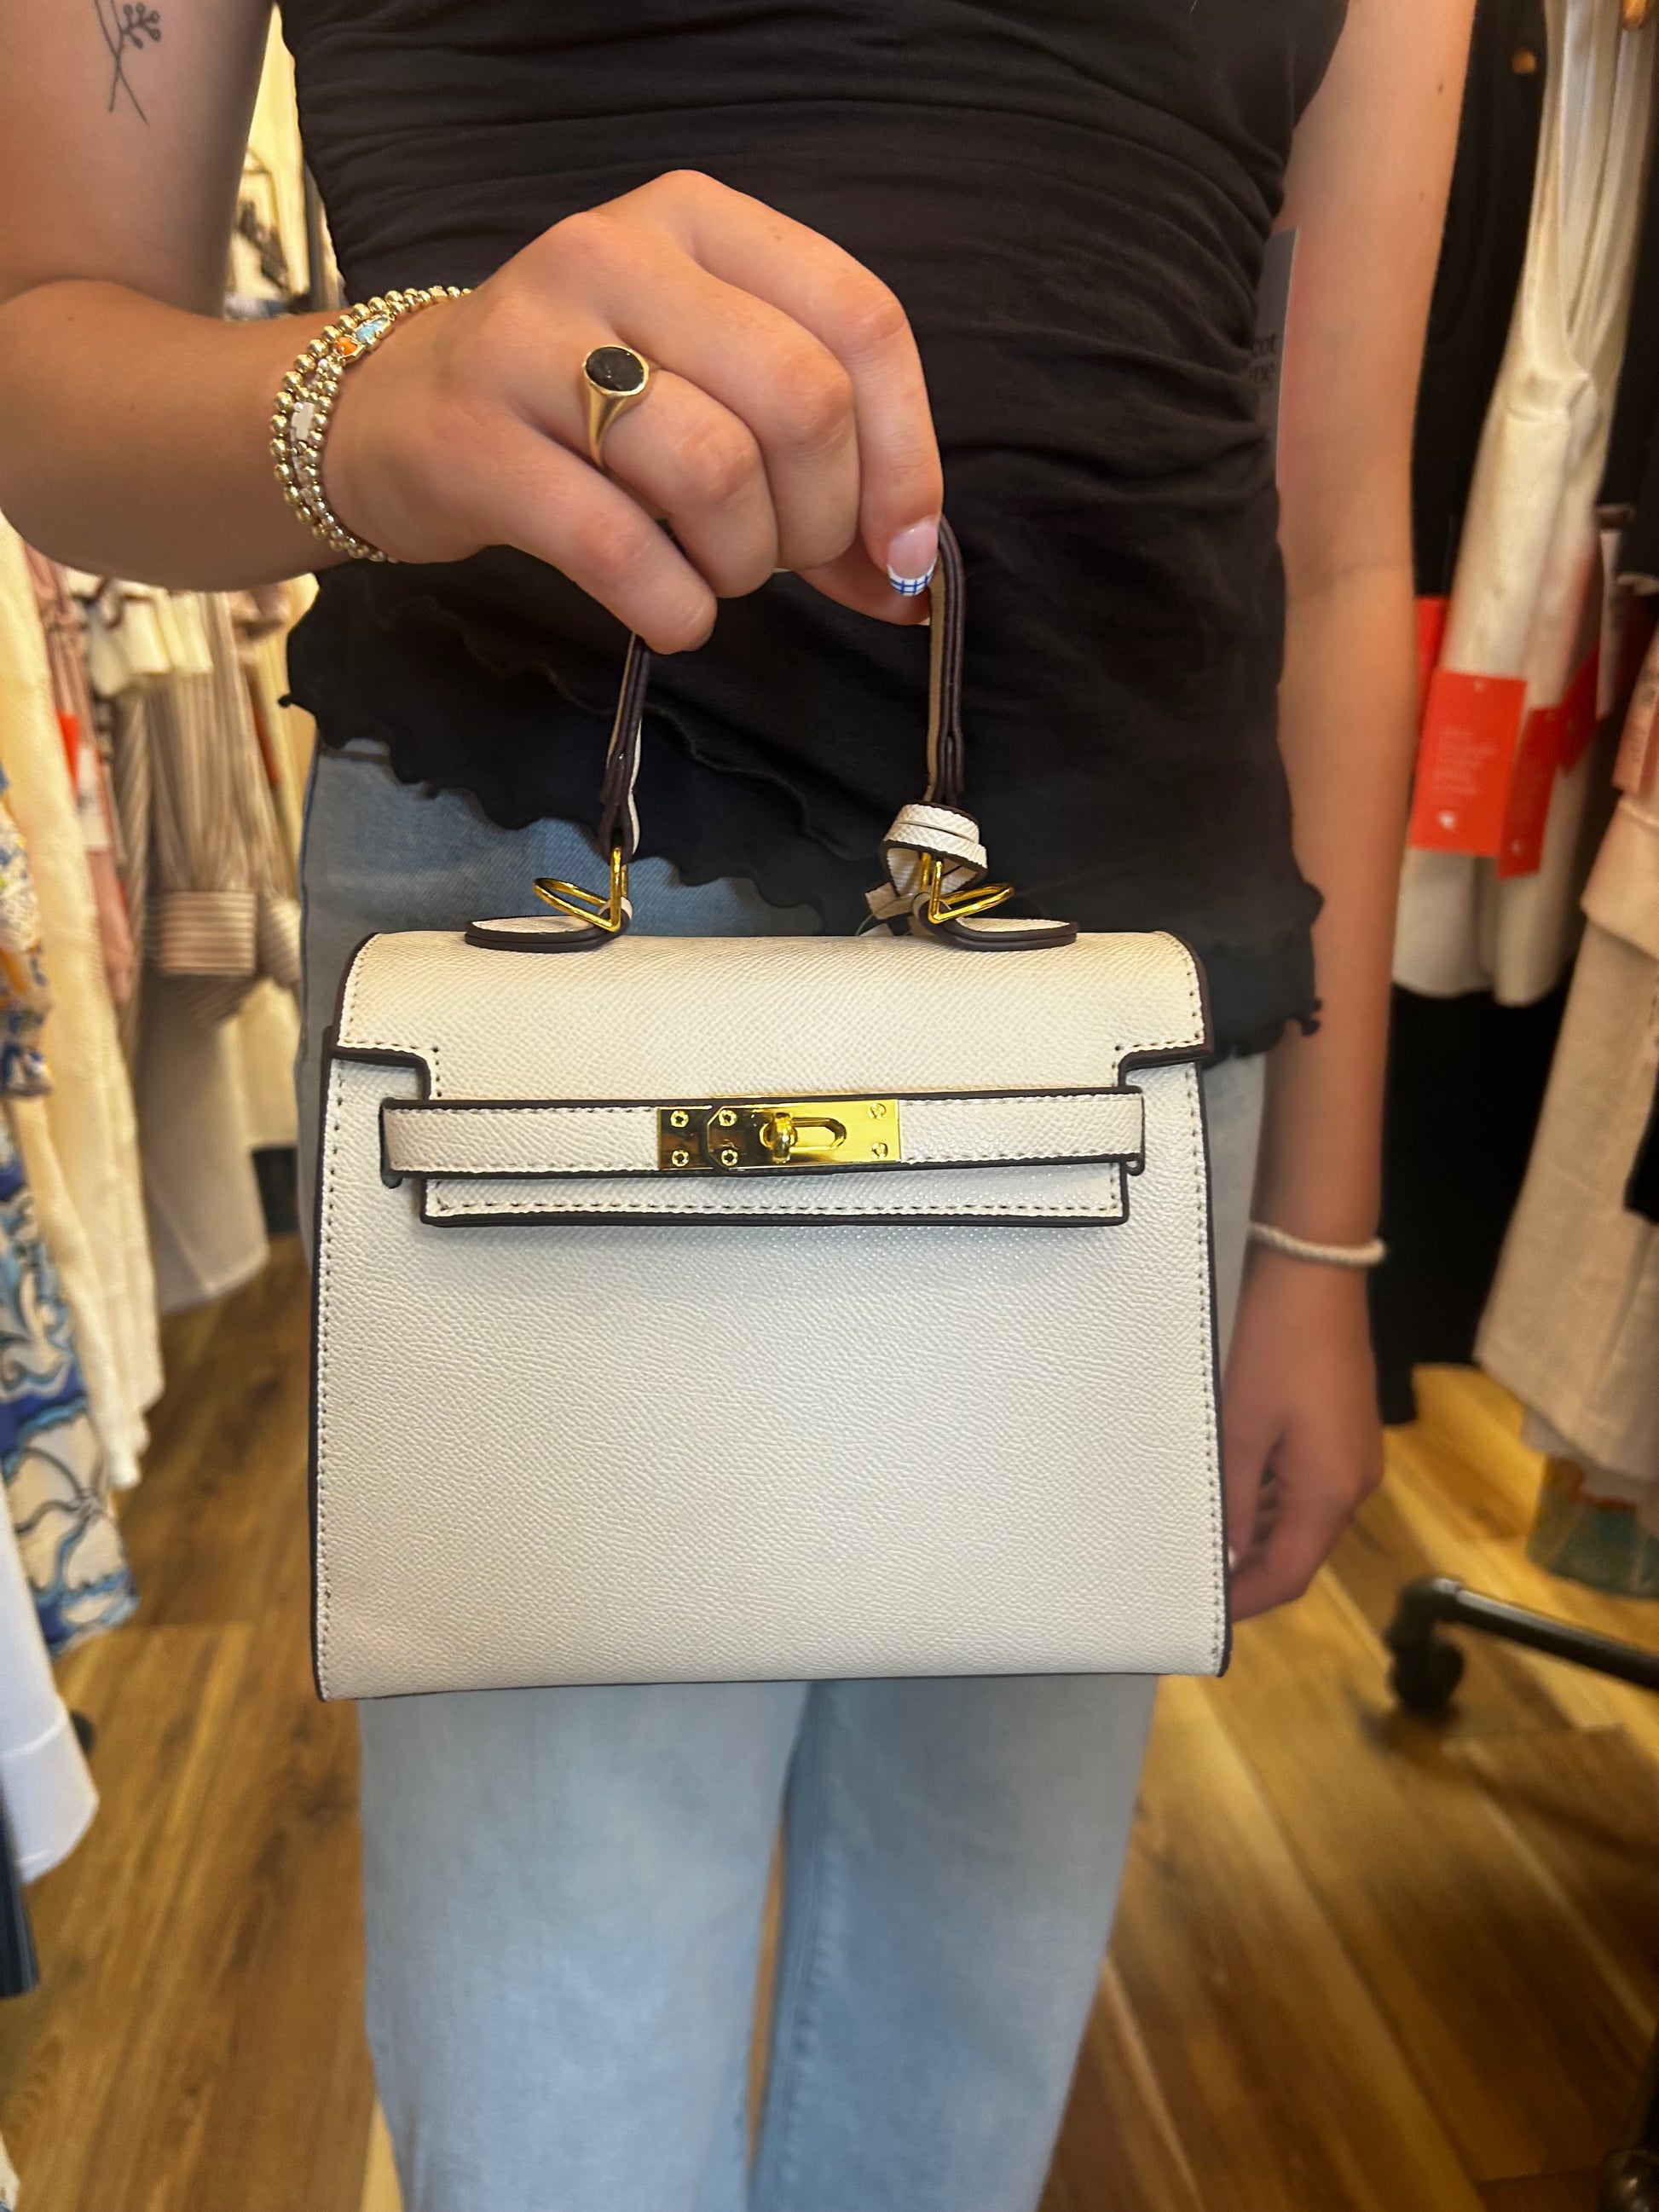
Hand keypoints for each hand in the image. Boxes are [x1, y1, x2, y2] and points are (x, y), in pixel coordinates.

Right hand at [322, 171, 942, 652]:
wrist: (397, 416)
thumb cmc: (583, 411)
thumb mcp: (708, 390)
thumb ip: (822, 467)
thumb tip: (912, 579)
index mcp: (700, 222)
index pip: (861, 320)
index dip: (907, 455)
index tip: (904, 549)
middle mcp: (617, 252)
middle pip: (801, 401)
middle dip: (820, 521)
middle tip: (780, 561)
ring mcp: (535, 339)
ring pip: (717, 472)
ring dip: (743, 567)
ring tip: (714, 578)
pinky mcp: (474, 439)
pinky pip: (619, 549)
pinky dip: (675, 608)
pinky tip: (672, 613)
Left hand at [1221, 1251, 1382, 1621]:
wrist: (1314, 1271)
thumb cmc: (1273, 1349)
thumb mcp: (1240, 1429)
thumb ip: (1231, 1499)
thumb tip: (1224, 1557)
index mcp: (1330, 1492)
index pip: (1289, 1575)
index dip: (1246, 1600)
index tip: (1201, 1612)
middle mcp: (1354, 1483)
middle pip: (1300, 1550)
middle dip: (1249, 1569)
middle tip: (1191, 1574)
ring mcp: (1355, 1454)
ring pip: (1303, 1517)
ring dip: (1257, 1531)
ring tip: (1201, 1536)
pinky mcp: (1346, 1429)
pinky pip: (1309, 1484)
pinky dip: (1270, 1498)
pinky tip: (1230, 1491)